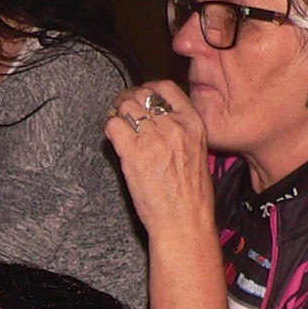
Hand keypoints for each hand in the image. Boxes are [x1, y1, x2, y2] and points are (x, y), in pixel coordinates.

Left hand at [104, 81, 227, 308]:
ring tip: (116, 125)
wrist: (184, 220)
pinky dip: (109, 129)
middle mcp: (174, 125)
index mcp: (193, 123)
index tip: (140, 98)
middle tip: (121, 112)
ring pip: (126, 107)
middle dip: (128, 100)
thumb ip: (180, 132)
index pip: (166, 87)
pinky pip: (113, 125)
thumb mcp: (197, 153)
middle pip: (142, 95)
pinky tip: (113, 141)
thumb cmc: (191, 195)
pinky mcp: (133, 153)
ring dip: (116, 113)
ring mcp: (153, 137)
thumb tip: (157, 122)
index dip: (148, 89)